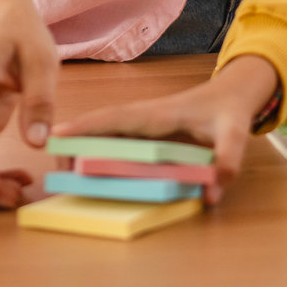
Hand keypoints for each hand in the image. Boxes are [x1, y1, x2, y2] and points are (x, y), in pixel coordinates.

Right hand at [50, 55, 279, 204]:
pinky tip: (86, 163)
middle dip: (77, 138)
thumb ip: (227, 158)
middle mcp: (147, 116)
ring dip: (85, 143)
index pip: (118, 119)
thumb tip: (213, 192)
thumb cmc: (229, 111)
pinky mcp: (148, 133)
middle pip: (104, 125)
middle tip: (51, 159)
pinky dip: (99, 147)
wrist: (234, 94)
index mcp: (160, 114)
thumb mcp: (235, 132)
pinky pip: (119, 139)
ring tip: (60, 165)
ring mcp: (146, 124)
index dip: (88, 127)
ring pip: (108, 131)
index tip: (58, 134)